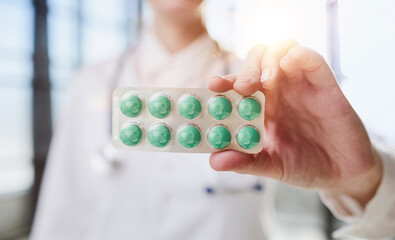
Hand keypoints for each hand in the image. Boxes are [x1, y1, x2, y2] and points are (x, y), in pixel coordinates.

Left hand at [208, 40, 382, 206]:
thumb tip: (214, 162)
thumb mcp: (271, 166)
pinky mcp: (324, 84)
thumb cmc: (302, 166)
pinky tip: (289, 63)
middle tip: (241, 87)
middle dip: (246, 69)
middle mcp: (277, 91)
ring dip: (268, 59)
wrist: (341, 174)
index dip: (224, 82)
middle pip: (255, 62)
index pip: (236, 85)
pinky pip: (311, 59)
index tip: (213, 85)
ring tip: (265, 82)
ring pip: (280, 51)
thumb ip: (244, 162)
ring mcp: (300, 85)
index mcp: (260, 107)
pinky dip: (299, 55)